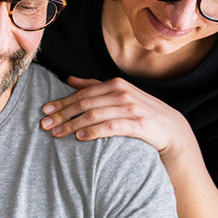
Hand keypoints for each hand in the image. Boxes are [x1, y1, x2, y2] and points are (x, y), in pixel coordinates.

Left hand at [39, 76, 190, 156]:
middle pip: (84, 103)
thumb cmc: (140, 113)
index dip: (61, 102)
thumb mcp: (119, 95)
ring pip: (93, 115)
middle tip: (44, 125)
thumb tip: (69, 79)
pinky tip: (79, 138)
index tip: (44, 111)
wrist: (172, 131)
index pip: (82, 93)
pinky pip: (109, 127)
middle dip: (61, 114)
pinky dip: (92, 132)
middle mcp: (122, 93)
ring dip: (71, 125)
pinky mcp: (137, 124)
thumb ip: (94, 86)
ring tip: (56, 134)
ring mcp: (131, 108)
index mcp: (115, 84)